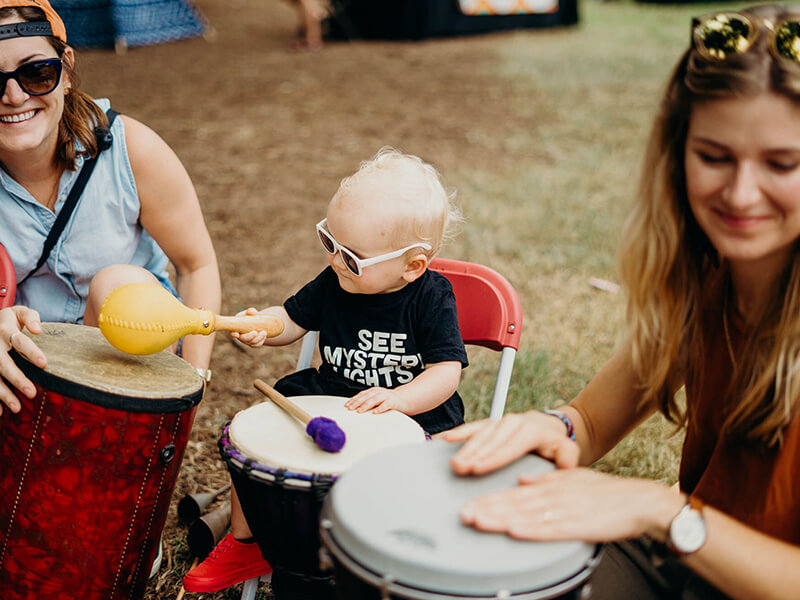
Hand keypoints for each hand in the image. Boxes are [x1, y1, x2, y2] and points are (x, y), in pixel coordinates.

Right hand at [0, 306, 45, 414]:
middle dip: (16, 378)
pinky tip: (0, 412)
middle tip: (31, 392)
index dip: (31, 352)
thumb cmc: (10, 320)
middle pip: (4, 363)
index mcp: (5, 330)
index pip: (20, 341)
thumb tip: (38, 329)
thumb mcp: (19, 312)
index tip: (44, 363)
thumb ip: (31, 317)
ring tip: (17, 408)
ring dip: (3, 393)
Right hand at [230, 307, 268, 346]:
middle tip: (255, 332)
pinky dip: (261, 341)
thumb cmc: (250, 316)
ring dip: (258, 339)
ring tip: (264, 332)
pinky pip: (257, 345)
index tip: (236, 334)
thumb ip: (250, 311)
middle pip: (243, 339)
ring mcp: (246, 341)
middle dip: (249, 337)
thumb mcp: (249, 312)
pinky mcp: (253, 343)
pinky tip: (265, 335)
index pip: (232, 333)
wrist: (257, 322)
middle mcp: (240, 336)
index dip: (234, 334)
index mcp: (236, 328)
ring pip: (251, 343)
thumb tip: (252, 311)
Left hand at [345, 387, 406, 413]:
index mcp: (373, 391)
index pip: (361, 395)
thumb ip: (367, 402)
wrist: (404, 400)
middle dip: (357, 402)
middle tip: (350, 409)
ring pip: (374, 400)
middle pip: (366, 397)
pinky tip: (375, 412)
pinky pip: (385, 405)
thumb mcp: (376, 399)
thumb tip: (353, 408)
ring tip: (359, 411)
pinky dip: (380, 408)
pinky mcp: (393, 402)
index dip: (353, 399)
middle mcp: (379, 392)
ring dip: (366, 405)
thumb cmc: (388, 401)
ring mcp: (386, 396)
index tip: (346, 405)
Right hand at [441, 411, 579, 474]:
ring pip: (480, 434)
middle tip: (459, 468)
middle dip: (473, 455)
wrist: (552, 427)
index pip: (510, 446)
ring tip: (452, 462)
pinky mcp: (491, 424)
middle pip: (491, 441)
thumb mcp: (569, 452)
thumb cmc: (557, 445)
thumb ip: (567, 459)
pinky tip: (444, 439)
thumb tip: (561, 465)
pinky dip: (458, 433)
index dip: (493, 458)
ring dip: (464, 448)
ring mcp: (501, 422)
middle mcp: (514, 422)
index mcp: (532, 430)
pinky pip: (473, 427)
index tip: (477, 468)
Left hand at [460, 467, 679, 542]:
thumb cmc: (607, 493)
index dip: (491, 498)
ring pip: (527, 514)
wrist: (639, 502)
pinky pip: (551, 529)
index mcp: (552, 484)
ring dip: (501, 518)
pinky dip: (532, 529)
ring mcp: (566, 510)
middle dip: (488, 509)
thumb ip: (546, 478)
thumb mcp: (573, 479)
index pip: (515, 492)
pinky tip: (515, 531)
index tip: (470, 503)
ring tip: (479, 521)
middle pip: (515, 503)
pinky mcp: (579, 526)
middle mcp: (554, 495)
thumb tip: (522, 478)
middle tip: (464, 514)